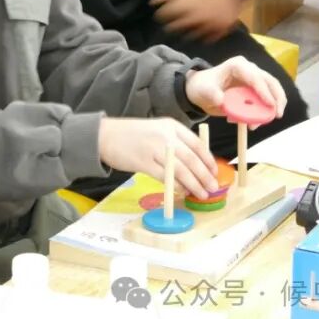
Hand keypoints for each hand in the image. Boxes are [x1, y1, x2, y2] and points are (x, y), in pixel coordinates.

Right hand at [98, 117, 217, 198]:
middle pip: (192, 158)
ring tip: (201, 194)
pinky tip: (182, 192)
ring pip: (181, 169)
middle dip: (205, 175)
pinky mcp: (143, 162)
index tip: (214, 172)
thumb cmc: (130, 135)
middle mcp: (165, 135)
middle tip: (213, 187)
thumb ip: (175, 143)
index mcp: (171, 125)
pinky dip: (176, 186)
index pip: (197, 144)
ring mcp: (154, 149)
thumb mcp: (156, 130)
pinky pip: (166, 177)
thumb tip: (195, 165)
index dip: (208, 160)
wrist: (104, 135)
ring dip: (194, 184)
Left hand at [151, 0, 243, 41]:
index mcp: (183, 5)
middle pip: (176, 28)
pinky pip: (211, 37)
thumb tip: (155, 3)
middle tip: (174, 17)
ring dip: (187, 29)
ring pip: (192, 35)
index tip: (163, 10)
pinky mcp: (226, 25)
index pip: (163, 17)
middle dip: (172, 22)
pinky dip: (205, 34)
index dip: (161, 13)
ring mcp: (213, 23)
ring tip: (187, 21)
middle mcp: (197, 18)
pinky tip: (201, 26)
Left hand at [184, 56, 287, 123]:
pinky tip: (262, 119)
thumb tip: (221, 100)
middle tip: (277, 115)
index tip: (270, 105)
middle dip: (277, 98)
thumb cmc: (203, 87)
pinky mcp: (257, 88)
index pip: (255, 77)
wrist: (202, 89)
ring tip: (270, 119)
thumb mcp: (204, 91)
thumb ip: (212, 95)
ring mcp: (254, 78)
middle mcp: (249, 69)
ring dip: (274, 105)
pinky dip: (268, 108)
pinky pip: (268, 97)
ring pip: (273, 89)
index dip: (264, 91)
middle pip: (270, 81)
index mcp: (237, 65)